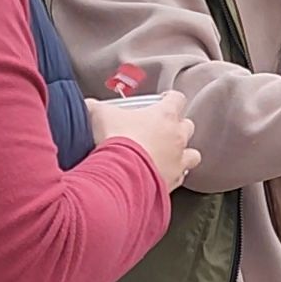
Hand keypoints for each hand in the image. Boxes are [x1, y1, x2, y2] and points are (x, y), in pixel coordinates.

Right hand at [87, 91, 202, 189]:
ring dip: (182, 153)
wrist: (119, 177)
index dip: (170, 99)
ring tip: (167, 155)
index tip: (163, 101)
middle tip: (160, 130)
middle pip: (188, 126)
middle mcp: (177, 137)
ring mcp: (178, 161)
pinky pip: (180, 178)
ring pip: (192, 154)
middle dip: (177, 127)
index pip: (178, 99)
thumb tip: (88, 105)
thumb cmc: (116, 142)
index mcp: (165, 115)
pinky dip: (173, 176)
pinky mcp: (173, 182)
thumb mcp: (100, 115)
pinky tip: (160, 176)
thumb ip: (96, 107)